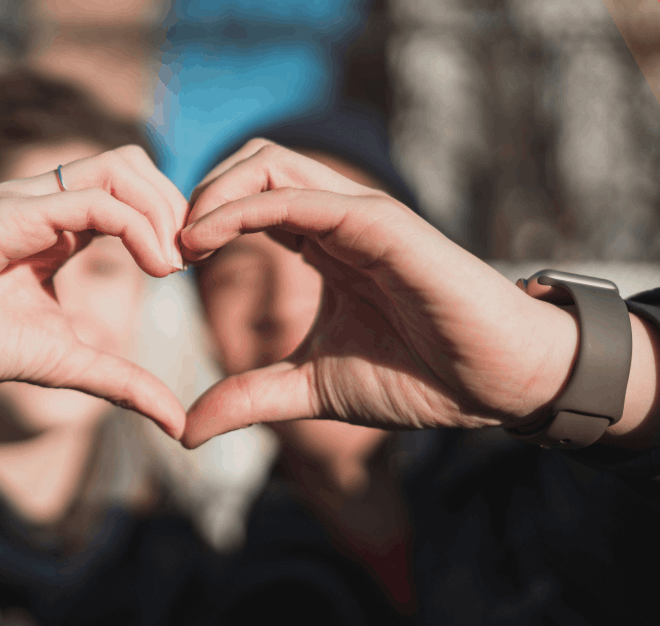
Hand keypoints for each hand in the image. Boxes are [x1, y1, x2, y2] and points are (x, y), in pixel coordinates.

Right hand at [0, 145, 189, 436]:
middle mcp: (46, 201)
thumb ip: (122, 382)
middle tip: (193, 257)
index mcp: (61, 225)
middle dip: (175, 203)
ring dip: (160, 208)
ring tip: (173, 262)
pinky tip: (153, 266)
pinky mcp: (10, 215)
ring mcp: (27, 201)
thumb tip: (178, 424)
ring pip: (117, 167)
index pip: (132, 191)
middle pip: (133, 163)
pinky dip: (134, 225)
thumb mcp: (65, 364)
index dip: (171, 219)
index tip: (192, 267)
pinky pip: (88, 200)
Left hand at [178, 140, 583, 447]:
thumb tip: (185, 430)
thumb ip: (250, 398)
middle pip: (253, 161)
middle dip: (198, 192)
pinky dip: (245, 208)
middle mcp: (338, 218)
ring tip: (181, 242)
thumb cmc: (420, 377)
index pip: (248, 198)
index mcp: (322, 244)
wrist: (495, 385)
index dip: (200, 220)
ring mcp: (360, 215)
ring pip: (271, 162)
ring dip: (213, 192)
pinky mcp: (382, 224)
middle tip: (166, 248)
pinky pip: (302, 198)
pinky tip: (207, 240)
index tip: (164, 265)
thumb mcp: (312, 389)